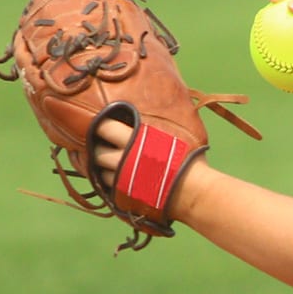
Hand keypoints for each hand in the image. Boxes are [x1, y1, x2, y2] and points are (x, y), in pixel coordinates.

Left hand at [92, 114, 209, 222]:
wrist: (195, 190)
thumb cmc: (189, 158)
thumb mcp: (177, 132)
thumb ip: (160, 121)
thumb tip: (169, 96)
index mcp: (134, 139)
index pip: (104, 127)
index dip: (103, 125)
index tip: (105, 125)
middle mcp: (123, 159)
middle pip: (97, 153)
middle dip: (100, 150)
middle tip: (105, 147)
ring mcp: (123, 180)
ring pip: (101, 174)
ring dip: (105, 170)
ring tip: (115, 167)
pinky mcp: (125, 197)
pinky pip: (110, 191)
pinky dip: (113, 185)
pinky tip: (121, 181)